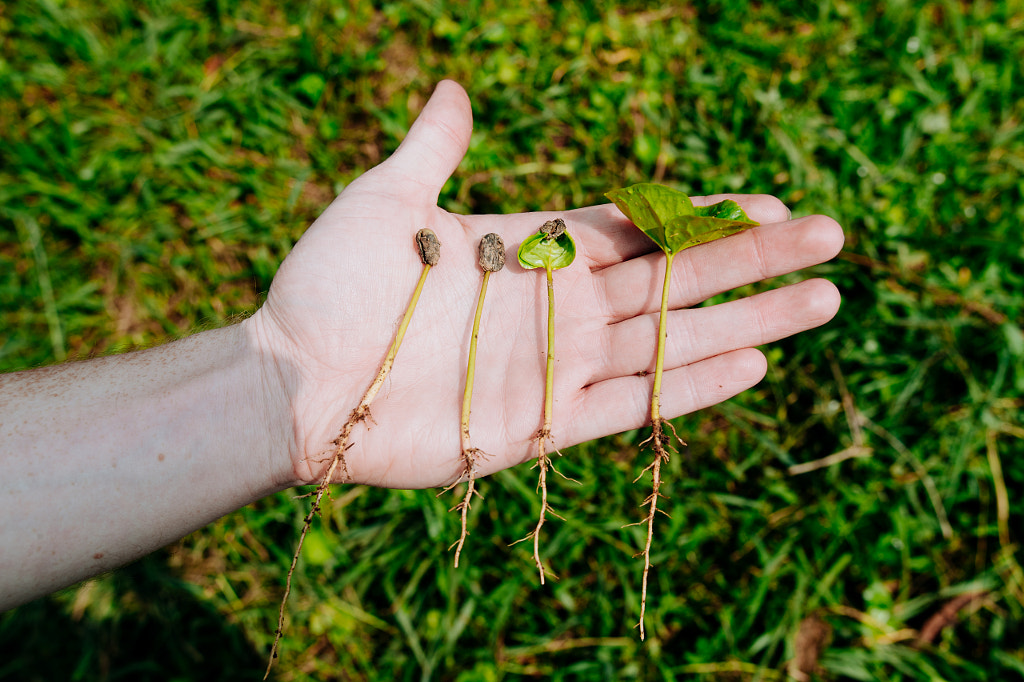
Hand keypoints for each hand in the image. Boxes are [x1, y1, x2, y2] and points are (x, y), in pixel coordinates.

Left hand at [253, 80, 843, 489]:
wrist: (297, 383)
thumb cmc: (331, 288)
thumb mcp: (384, 201)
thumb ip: (432, 149)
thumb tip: (453, 87)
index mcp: (530, 249)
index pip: (636, 226)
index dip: (700, 215)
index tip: (765, 198)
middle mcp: (556, 307)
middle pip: (674, 278)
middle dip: (752, 259)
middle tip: (830, 236)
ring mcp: (554, 367)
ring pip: (671, 340)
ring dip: (747, 321)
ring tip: (822, 300)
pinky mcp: (542, 424)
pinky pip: (632, 405)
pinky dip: (690, 387)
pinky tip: (753, 365)